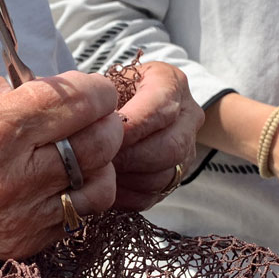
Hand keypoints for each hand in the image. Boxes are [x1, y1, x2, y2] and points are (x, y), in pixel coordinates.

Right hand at [0, 71, 122, 259]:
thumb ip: (17, 90)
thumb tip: (60, 90)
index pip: (77, 104)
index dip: (98, 91)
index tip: (97, 89)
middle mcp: (11, 178)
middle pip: (98, 146)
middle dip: (107, 123)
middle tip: (99, 117)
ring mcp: (20, 217)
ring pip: (99, 189)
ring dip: (101, 165)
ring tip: (85, 153)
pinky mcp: (23, 243)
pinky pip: (76, 217)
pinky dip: (79, 196)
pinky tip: (62, 181)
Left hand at [110, 61, 204, 210]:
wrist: (129, 102)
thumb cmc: (113, 90)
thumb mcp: (109, 81)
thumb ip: (103, 100)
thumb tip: (90, 126)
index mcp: (172, 84)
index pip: (160, 110)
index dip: (131, 128)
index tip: (103, 136)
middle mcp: (188, 117)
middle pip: (170, 147)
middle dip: (130, 158)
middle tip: (99, 161)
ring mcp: (186, 150)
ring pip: (164, 175)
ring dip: (128, 179)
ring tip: (101, 174)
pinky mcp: (175, 177)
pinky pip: (154, 195)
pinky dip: (128, 196)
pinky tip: (107, 188)